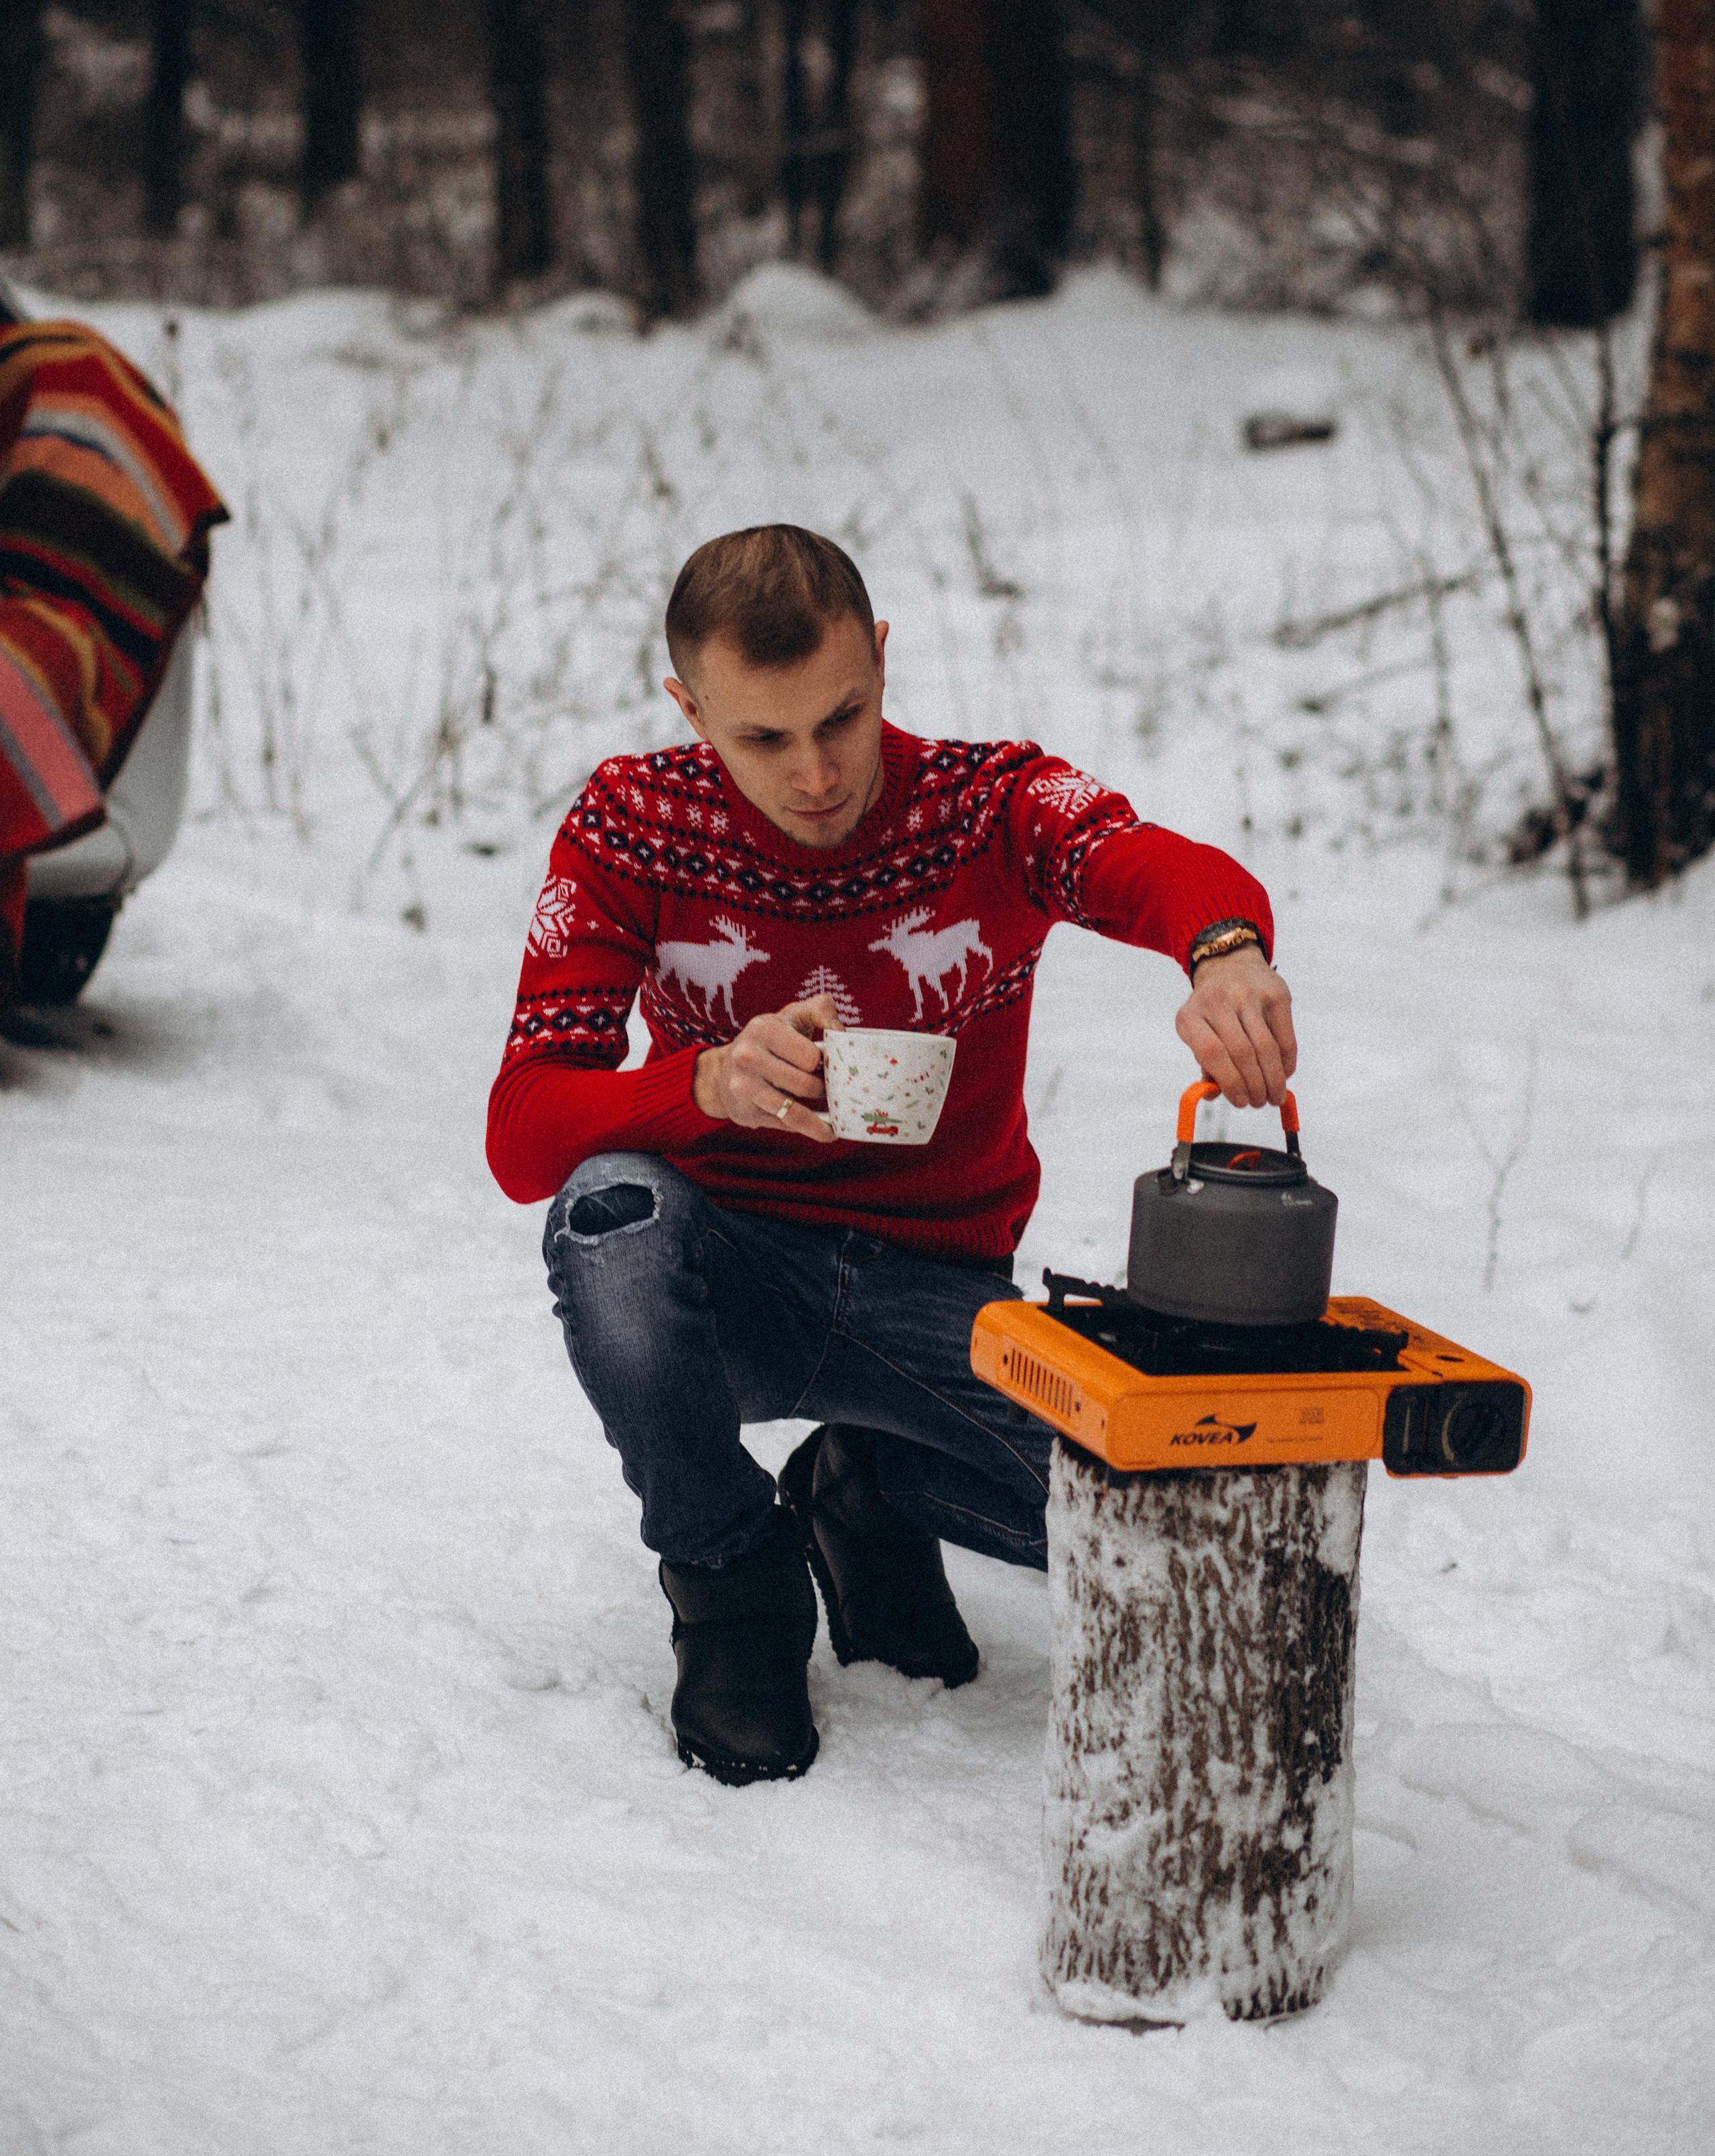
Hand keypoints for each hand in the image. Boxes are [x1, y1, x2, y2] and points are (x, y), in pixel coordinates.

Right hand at [693, 994, 837, 1141]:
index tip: (825, 1064)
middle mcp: (747, 1057)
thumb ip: (821, 1010)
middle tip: (828, 1089)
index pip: (811, 1056)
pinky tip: (824, 1132)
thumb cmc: (772, 1039)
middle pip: (806, 1085)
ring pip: (795, 1112)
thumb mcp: (793, 1016)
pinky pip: (786, 1126)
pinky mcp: (744, 1113)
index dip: (824, 1062)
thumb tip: (840, 1031)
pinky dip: (808, 1129)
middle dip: (823, 1089)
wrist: (726, 1070)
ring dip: (820, 1119)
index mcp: (763, 1028)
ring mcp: (743, 1087)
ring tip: (837, 1123)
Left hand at [1175, 944, 1296, 1107]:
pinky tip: (1284, 1075)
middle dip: (1254, 1086)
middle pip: (1242, 1053)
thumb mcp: (1197, 1032)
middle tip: (1259, 1103)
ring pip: (1266, 1047)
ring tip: (1273, 1096)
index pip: (1211, 1053)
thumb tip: (1216, 1096)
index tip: (1240, 1103)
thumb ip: (1206, 1064)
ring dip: (1273, 1079)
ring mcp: (1248, 995)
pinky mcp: (1276, 993)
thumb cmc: (1212, 1012)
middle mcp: (1218, 1001)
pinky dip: (1287, 1062)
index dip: (1229, 1083)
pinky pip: (1285, 1037)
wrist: (1230, 964)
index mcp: (1190, 1015)